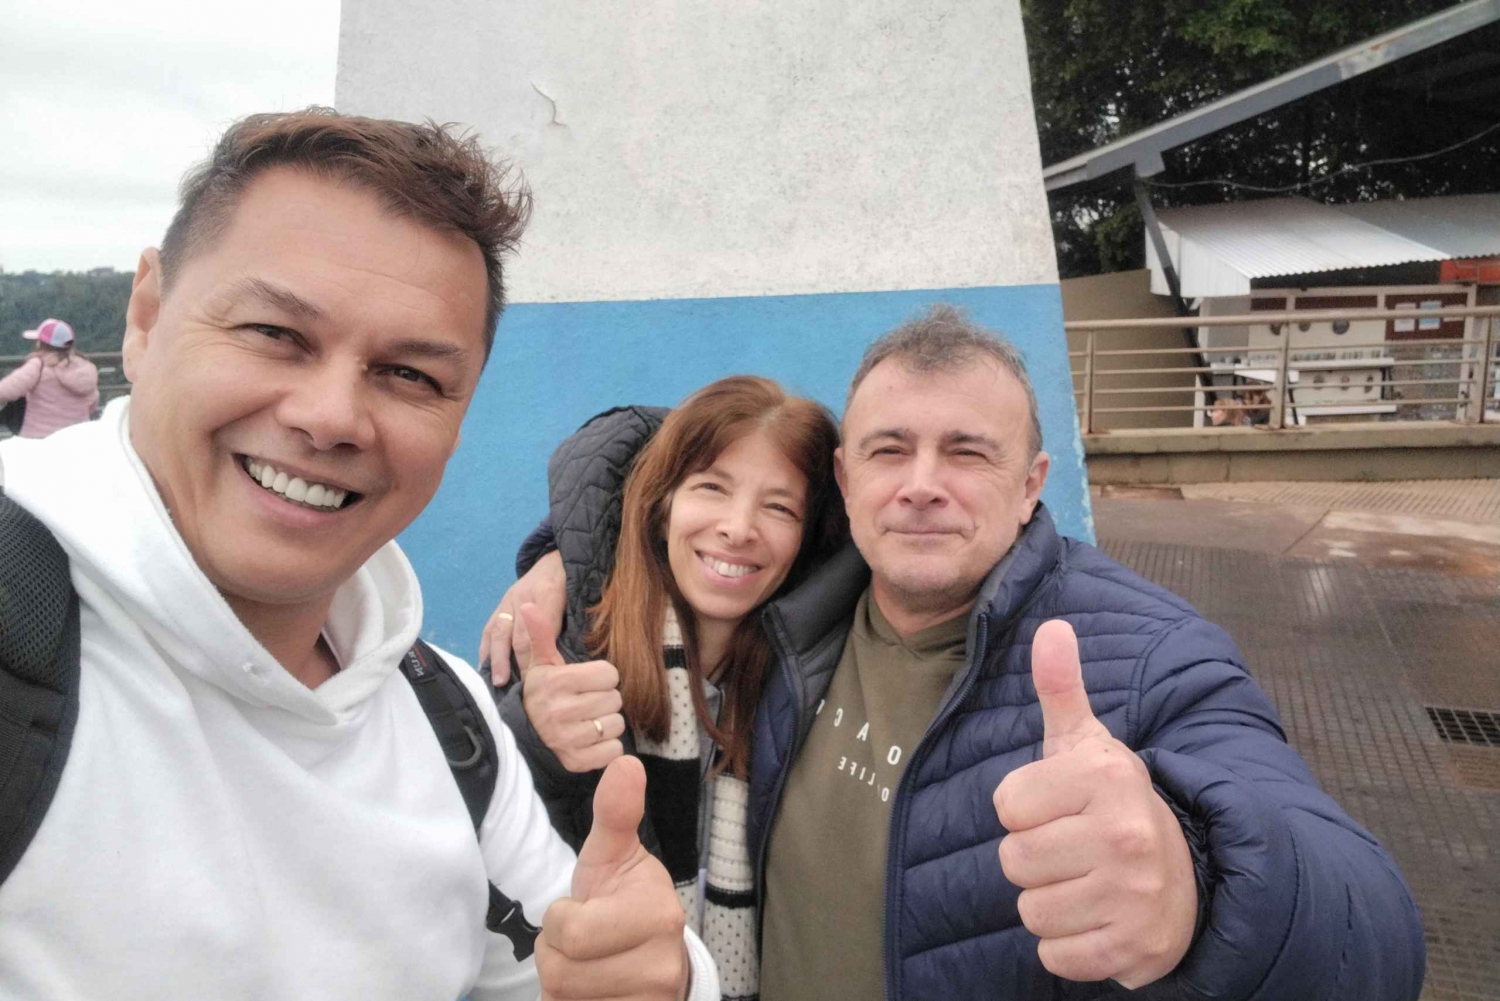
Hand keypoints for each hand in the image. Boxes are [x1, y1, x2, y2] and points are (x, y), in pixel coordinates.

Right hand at [480, 550, 565, 685]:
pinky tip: (485, 668)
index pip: (545, 629)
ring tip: (498, 682)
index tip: (549, 678)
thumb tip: (573, 659)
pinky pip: (488, 629)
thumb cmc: (572, 584)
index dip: (545, 655)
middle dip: (520, 664)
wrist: (556, 560)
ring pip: (499, 632)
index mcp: (549, 593)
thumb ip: (575, 624)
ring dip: (498, 659)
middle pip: (519, 635)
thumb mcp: (579, 598)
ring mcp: (508, 601)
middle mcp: (524, 597)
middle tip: (524, 688)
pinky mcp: (499, 606)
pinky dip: (486, 650)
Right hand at [521, 603, 625, 772]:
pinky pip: (613, 750)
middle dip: (605, 699)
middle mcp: (561, 712)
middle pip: (615, 699)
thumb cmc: (540, 693)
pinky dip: (607, 746)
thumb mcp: (540, 664)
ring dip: (607, 722)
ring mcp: (568, 739)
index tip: (586, 682)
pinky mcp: (576, 762)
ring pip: (616, 724)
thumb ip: (540, 634)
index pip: (610, 675)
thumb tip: (529, 604)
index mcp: (557, 682)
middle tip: (587, 702)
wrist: (522, 735)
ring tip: (588, 720)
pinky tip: (591, 740)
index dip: (602, 678)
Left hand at [536, 756, 689, 1000]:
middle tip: (581, 943)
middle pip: (561, 973)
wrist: (655, 958)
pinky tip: (590, 991)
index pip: (569, 933)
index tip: (580, 910)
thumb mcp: (614, 856)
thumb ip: (615, 814)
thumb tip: (626, 762)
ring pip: (565, 1000)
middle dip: (556, 956)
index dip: (559, 921)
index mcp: (657, 915)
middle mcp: (662, 967)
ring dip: (562, 984)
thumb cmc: (624, 901)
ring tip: (587, 966)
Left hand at [994, 619, 1197, 988]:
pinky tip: (1095, 919)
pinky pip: (1053, 955)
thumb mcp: (1089, 744)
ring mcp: (1132, 896)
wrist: (1187, 879)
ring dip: (1048, 902)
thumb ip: (1061, 689)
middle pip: (1013, 861)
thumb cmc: (1114, 805)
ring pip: (1030, 910)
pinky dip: (1066, 945)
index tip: (1059, 807)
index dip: (1024, 809)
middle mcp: (1124, 834)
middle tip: (1072, 849)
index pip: (1007, 805)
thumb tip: (1051, 627)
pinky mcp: (1132, 950)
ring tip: (1084, 883)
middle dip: (1033, 858)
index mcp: (1107, 778)